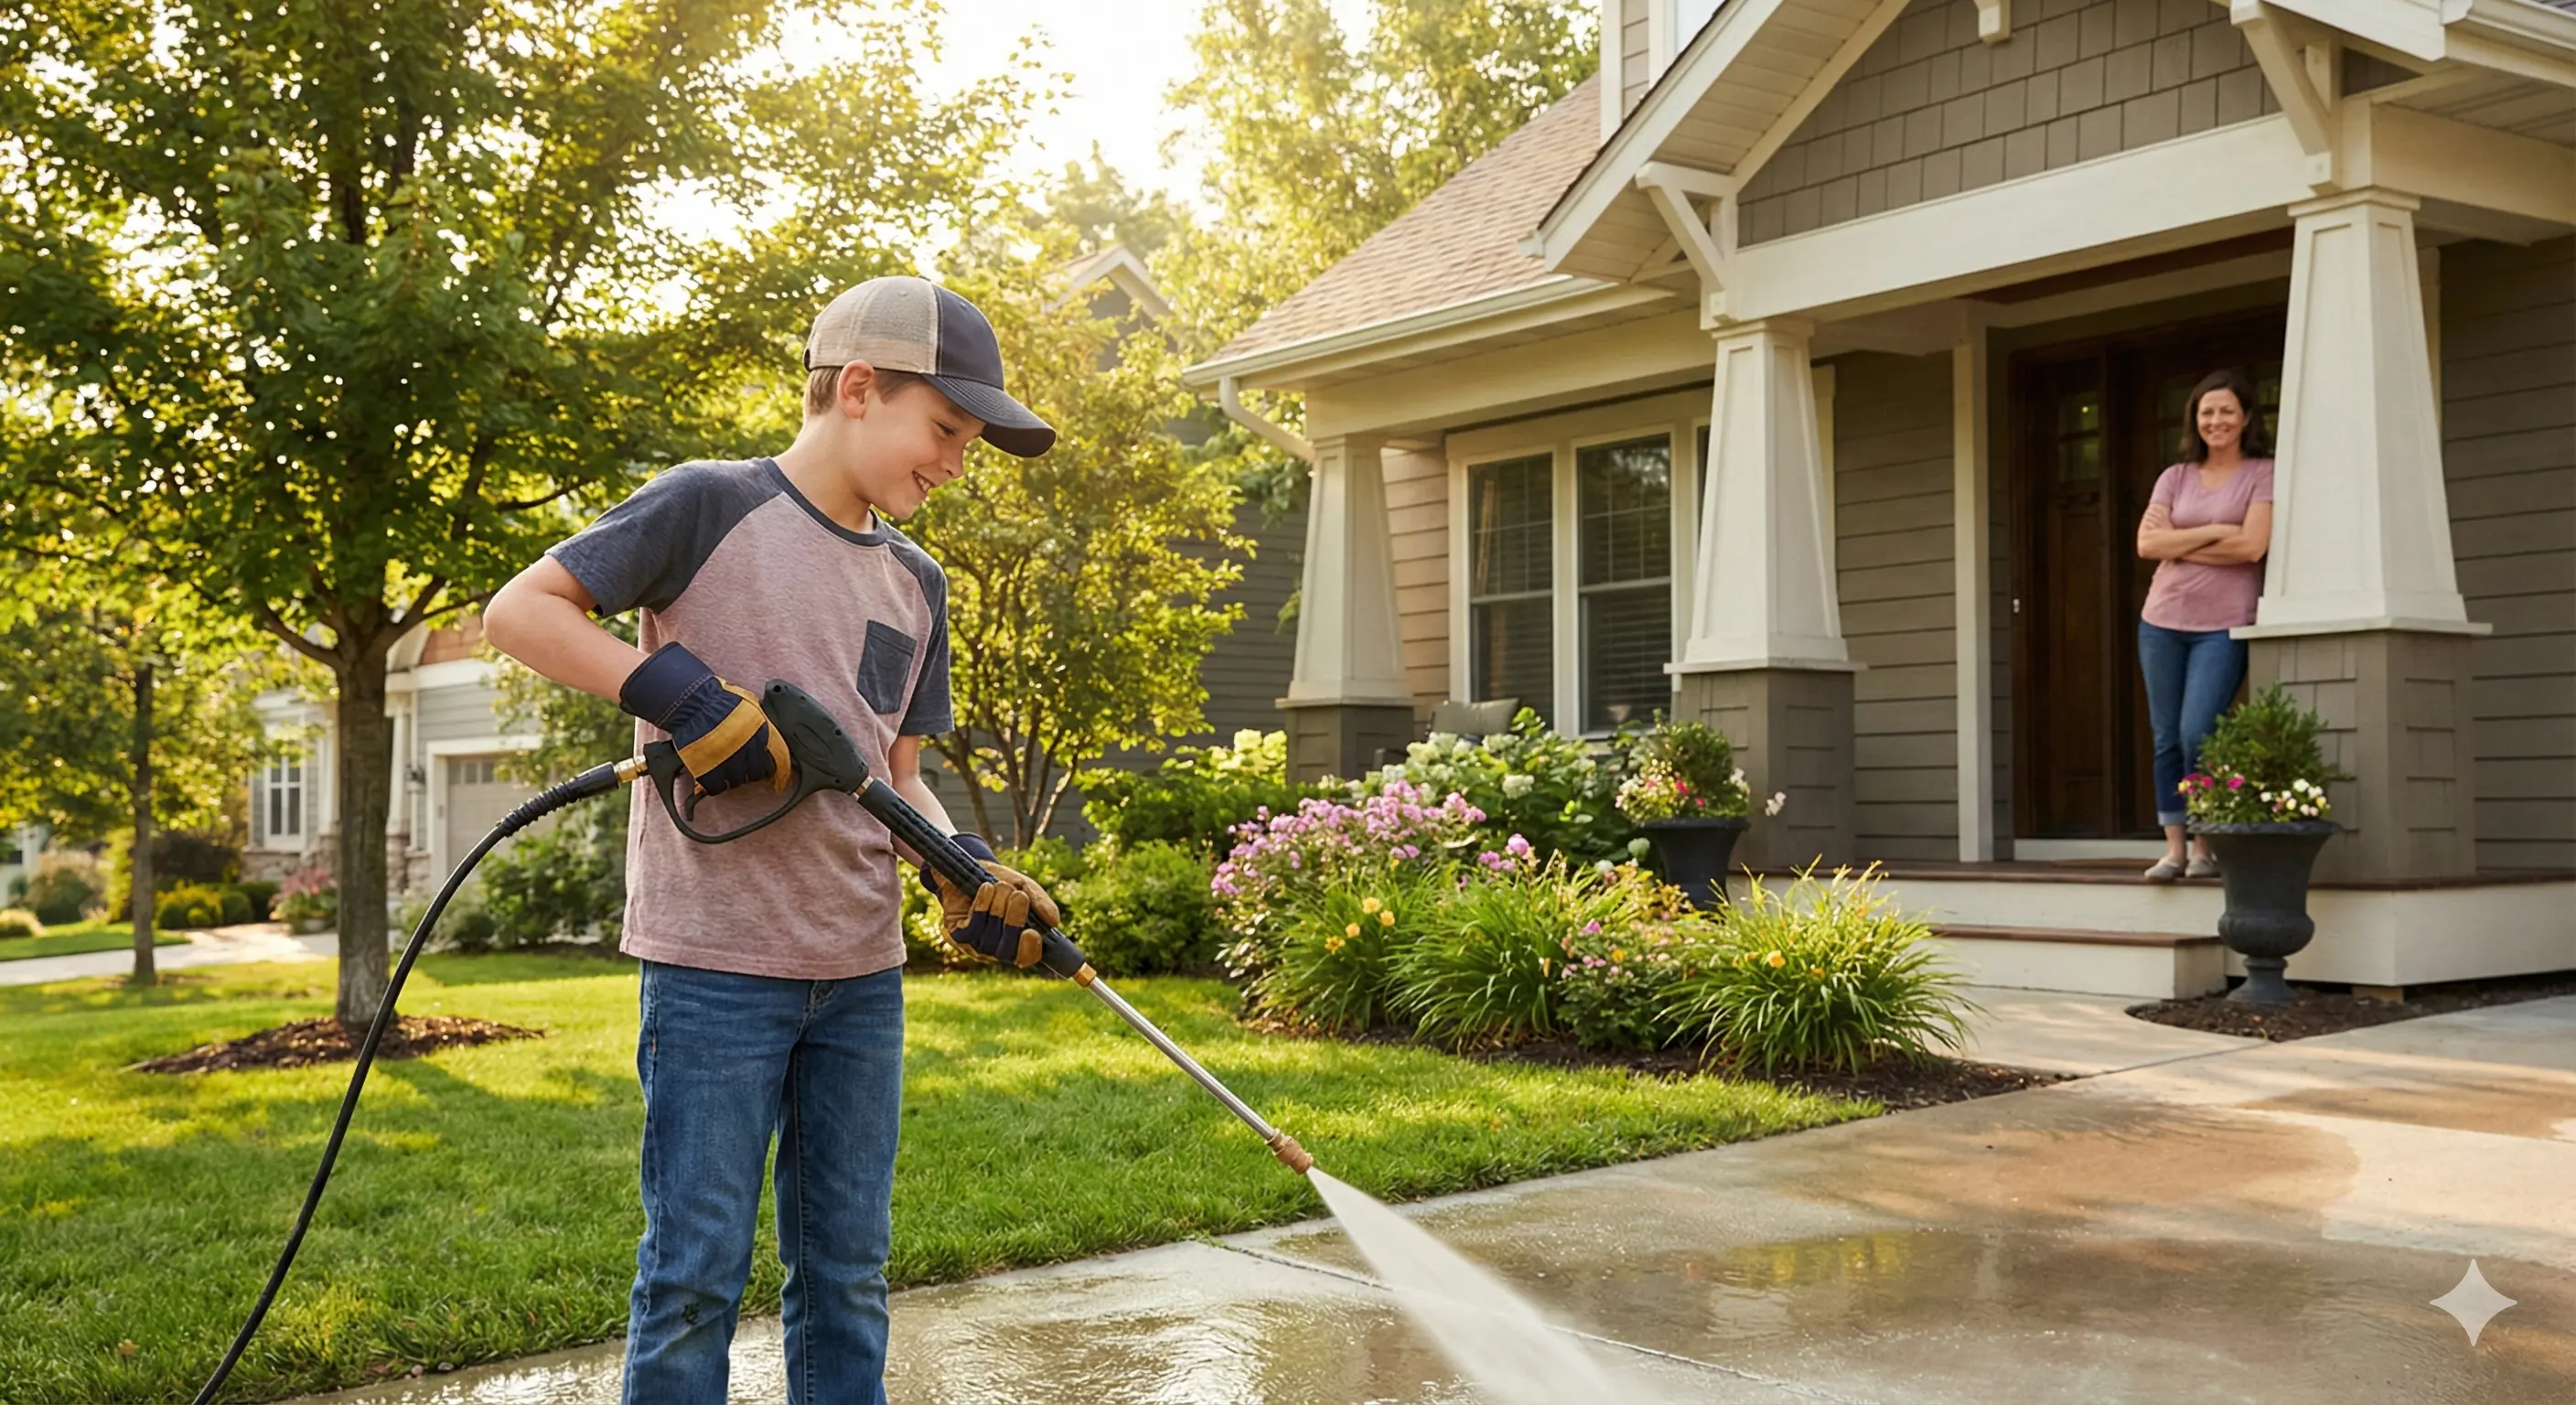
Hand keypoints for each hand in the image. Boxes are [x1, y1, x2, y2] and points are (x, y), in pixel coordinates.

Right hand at [619, 643, 789, 795]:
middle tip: (743, 768)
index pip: (780, 759)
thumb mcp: (749, 705)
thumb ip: (760, 722)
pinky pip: (717, 787)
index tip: (780, 781)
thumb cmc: (718, 699)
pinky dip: (716, 786)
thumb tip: (767, 735)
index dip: (781, 773)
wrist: (692, 702)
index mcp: (761, 732)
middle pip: (757, 773)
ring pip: (738, 781)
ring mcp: (728, 760)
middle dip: (752, 772)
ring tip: (725, 769)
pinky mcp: (708, 769)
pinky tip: (714, 780)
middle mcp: (748, 749)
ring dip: (733, 778)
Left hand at [929, 834, 1061, 967]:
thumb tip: (1054, 922)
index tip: (1033, 933)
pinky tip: (986, 890)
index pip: (1026, 957)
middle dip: (1013, 922)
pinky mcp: (958, 934)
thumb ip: (1040, 903)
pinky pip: (971, 930)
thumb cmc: (1001, 882)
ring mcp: (975, 944)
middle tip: (1019, 896)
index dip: (1029, 950)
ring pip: (988, 939)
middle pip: (1006, 950)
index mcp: (1017, 941)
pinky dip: (981, 908)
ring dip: (996, 909)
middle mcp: (996, 948)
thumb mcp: (1024, 887)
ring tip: (999, 886)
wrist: (971, 866)